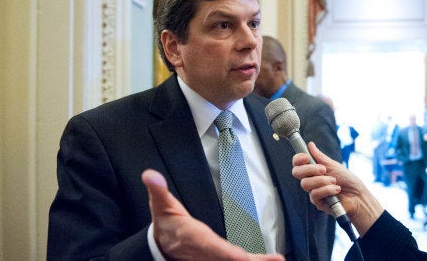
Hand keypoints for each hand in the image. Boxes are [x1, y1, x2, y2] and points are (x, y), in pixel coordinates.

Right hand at [141, 169, 283, 260]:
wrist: (161, 243)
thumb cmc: (165, 222)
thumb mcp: (160, 205)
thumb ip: (158, 190)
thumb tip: (150, 175)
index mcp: (191, 236)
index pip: (210, 245)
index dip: (225, 253)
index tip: (241, 257)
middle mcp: (203, 251)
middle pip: (227, 259)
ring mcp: (210, 257)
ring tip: (277, 260)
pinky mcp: (217, 258)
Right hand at [291, 142, 383, 235]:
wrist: (357, 195)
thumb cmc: (346, 179)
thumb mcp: (333, 165)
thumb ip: (320, 157)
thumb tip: (310, 144)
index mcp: (313, 169)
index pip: (298, 163)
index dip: (298, 159)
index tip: (306, 157)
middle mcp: (310, 180)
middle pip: (296, 172)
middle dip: (310, 169)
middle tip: (324, 169)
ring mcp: (313, 191)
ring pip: (306, 183)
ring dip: (322, 181)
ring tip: (335, 181)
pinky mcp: (317, 202)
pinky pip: (315, 194)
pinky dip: (327, 190)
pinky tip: (336, 190)